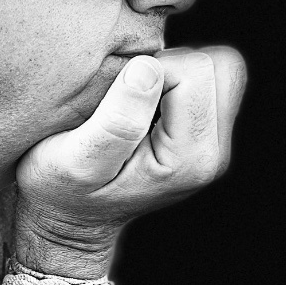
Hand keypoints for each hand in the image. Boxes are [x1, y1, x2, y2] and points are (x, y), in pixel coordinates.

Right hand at [14, 46, 247, 276]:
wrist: (73, 221)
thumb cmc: (63, 191)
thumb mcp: (76, 162)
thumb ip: (116, 122)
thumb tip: (148, 68)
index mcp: (189, 160)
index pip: (195, 72)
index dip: (151, 67)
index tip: (115, 94)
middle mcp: (213, 153)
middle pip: (222, 65)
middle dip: (173, 63)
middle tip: (128, 91)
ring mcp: (214, 144)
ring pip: (219, 68)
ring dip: (176, 69)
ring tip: (134, 97)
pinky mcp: (206, 134)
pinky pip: (210, 79)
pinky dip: (177, 77)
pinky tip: (144, 101)